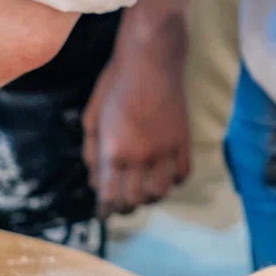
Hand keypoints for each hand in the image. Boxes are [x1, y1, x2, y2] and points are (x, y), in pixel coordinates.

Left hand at [83, 16, 190, 216]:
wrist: (151, 61)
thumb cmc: (115, 84)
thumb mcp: (93, 117)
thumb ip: (92, 152)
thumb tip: (95, 181)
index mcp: (113, 151)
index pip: (110, 196)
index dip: (105, 210)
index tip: (104, 213)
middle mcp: (139, 157)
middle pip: (135, 200)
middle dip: (126, 207)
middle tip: (122, 204)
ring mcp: (164, 150)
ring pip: (161, 192)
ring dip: (151, 197)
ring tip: (145, 191)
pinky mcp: (183, 141)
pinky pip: (183, 174)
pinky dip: (174, 181)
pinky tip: (166, 174)